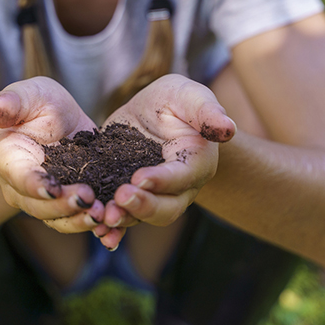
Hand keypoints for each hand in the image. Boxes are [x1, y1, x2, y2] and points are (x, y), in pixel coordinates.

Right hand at [0, 76, 104, 232]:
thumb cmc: (36, 105)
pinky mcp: (67, 206)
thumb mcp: (29, 94)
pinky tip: (112, 227)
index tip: (53, 188)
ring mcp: (44, 200)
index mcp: (8, 159)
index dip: (34, 184)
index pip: (19, 176)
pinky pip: (77, 222)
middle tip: (88, 198)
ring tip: (102, 214)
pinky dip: (94, 228)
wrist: (56, 121)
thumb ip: (11, 101)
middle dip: (63, 205)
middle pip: (39, 206)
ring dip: (80, 221)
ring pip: (58, 220)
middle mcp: (21, 187)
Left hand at [95, 74, 235, 248]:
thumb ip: (206, 110)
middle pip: (167, 208)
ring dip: (124, 219)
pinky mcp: (131, 196)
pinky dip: (112, 227)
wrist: (154, 112)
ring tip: (104, 216)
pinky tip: (97, 229)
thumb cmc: (177, 101)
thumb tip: (228, 129)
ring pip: (143, 217)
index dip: (163, 180)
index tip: (139, 177)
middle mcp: (180, 187)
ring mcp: (155, 196)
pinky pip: (124, 216)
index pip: (183, 177)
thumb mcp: (189, 95)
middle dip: (144, 207)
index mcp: (196, 161)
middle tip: (119, 198)